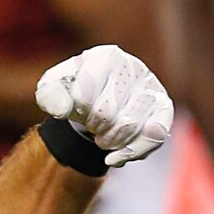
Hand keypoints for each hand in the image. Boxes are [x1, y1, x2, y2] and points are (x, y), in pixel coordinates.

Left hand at [35, 46, 172, 167]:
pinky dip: (131, 152)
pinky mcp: (164, 109)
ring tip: (103, 135)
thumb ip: (50, 95)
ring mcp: (152, 87)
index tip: (76, 108)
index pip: (84, 94)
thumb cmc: (73, 92)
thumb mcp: (52, 90)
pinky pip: (155, 136)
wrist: (97, 102)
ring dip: (109, 141)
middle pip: (106, 113)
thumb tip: (63, 109)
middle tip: (91, 124)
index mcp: (105, 56)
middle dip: (93, 127)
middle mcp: (133, 67)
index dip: (76, 111)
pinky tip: (115, 156)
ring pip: (129, 127)